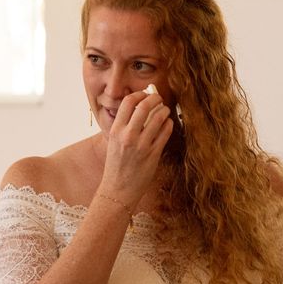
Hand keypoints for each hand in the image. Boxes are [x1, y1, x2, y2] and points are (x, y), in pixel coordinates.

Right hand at [99, 90, 172, 206]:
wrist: (118, 189)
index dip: (139, 94)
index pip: (128, 102)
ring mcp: (141, 146)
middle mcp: (128, 136)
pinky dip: (168, 124)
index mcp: (115, 131)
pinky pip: (165, 132)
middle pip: (144, 106)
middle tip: (159, 98)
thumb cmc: (116, 165)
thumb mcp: (114, 142)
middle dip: (155, 98)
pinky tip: (167, 124)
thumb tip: (138, 107)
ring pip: (158, 118)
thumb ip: (124, 125)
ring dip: (164, 111)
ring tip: (165, 111)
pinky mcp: (153, 154)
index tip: (144, 95)